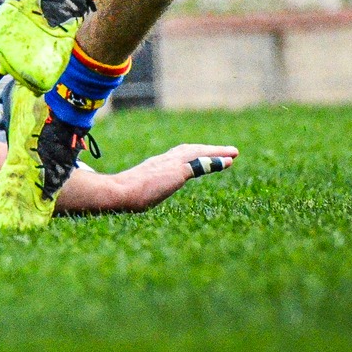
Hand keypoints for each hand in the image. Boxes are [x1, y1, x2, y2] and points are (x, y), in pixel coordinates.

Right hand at [114, 143, 238, 210]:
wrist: (118, 193)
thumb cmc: (118, 197)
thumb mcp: (132, 193)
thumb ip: (137, 192)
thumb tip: (130, 200)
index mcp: (153, 167)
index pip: (175, 156)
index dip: (191, 154)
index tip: (202, 154)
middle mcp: (163, 160)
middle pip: (190, 150)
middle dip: (208, 150)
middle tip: (226, 152)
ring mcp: (170, 164)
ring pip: (198, 153)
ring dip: (217, 153)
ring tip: (233, 153)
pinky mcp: (177, 171)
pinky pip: (201, 163)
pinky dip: (215, 161)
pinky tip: (229, 161)